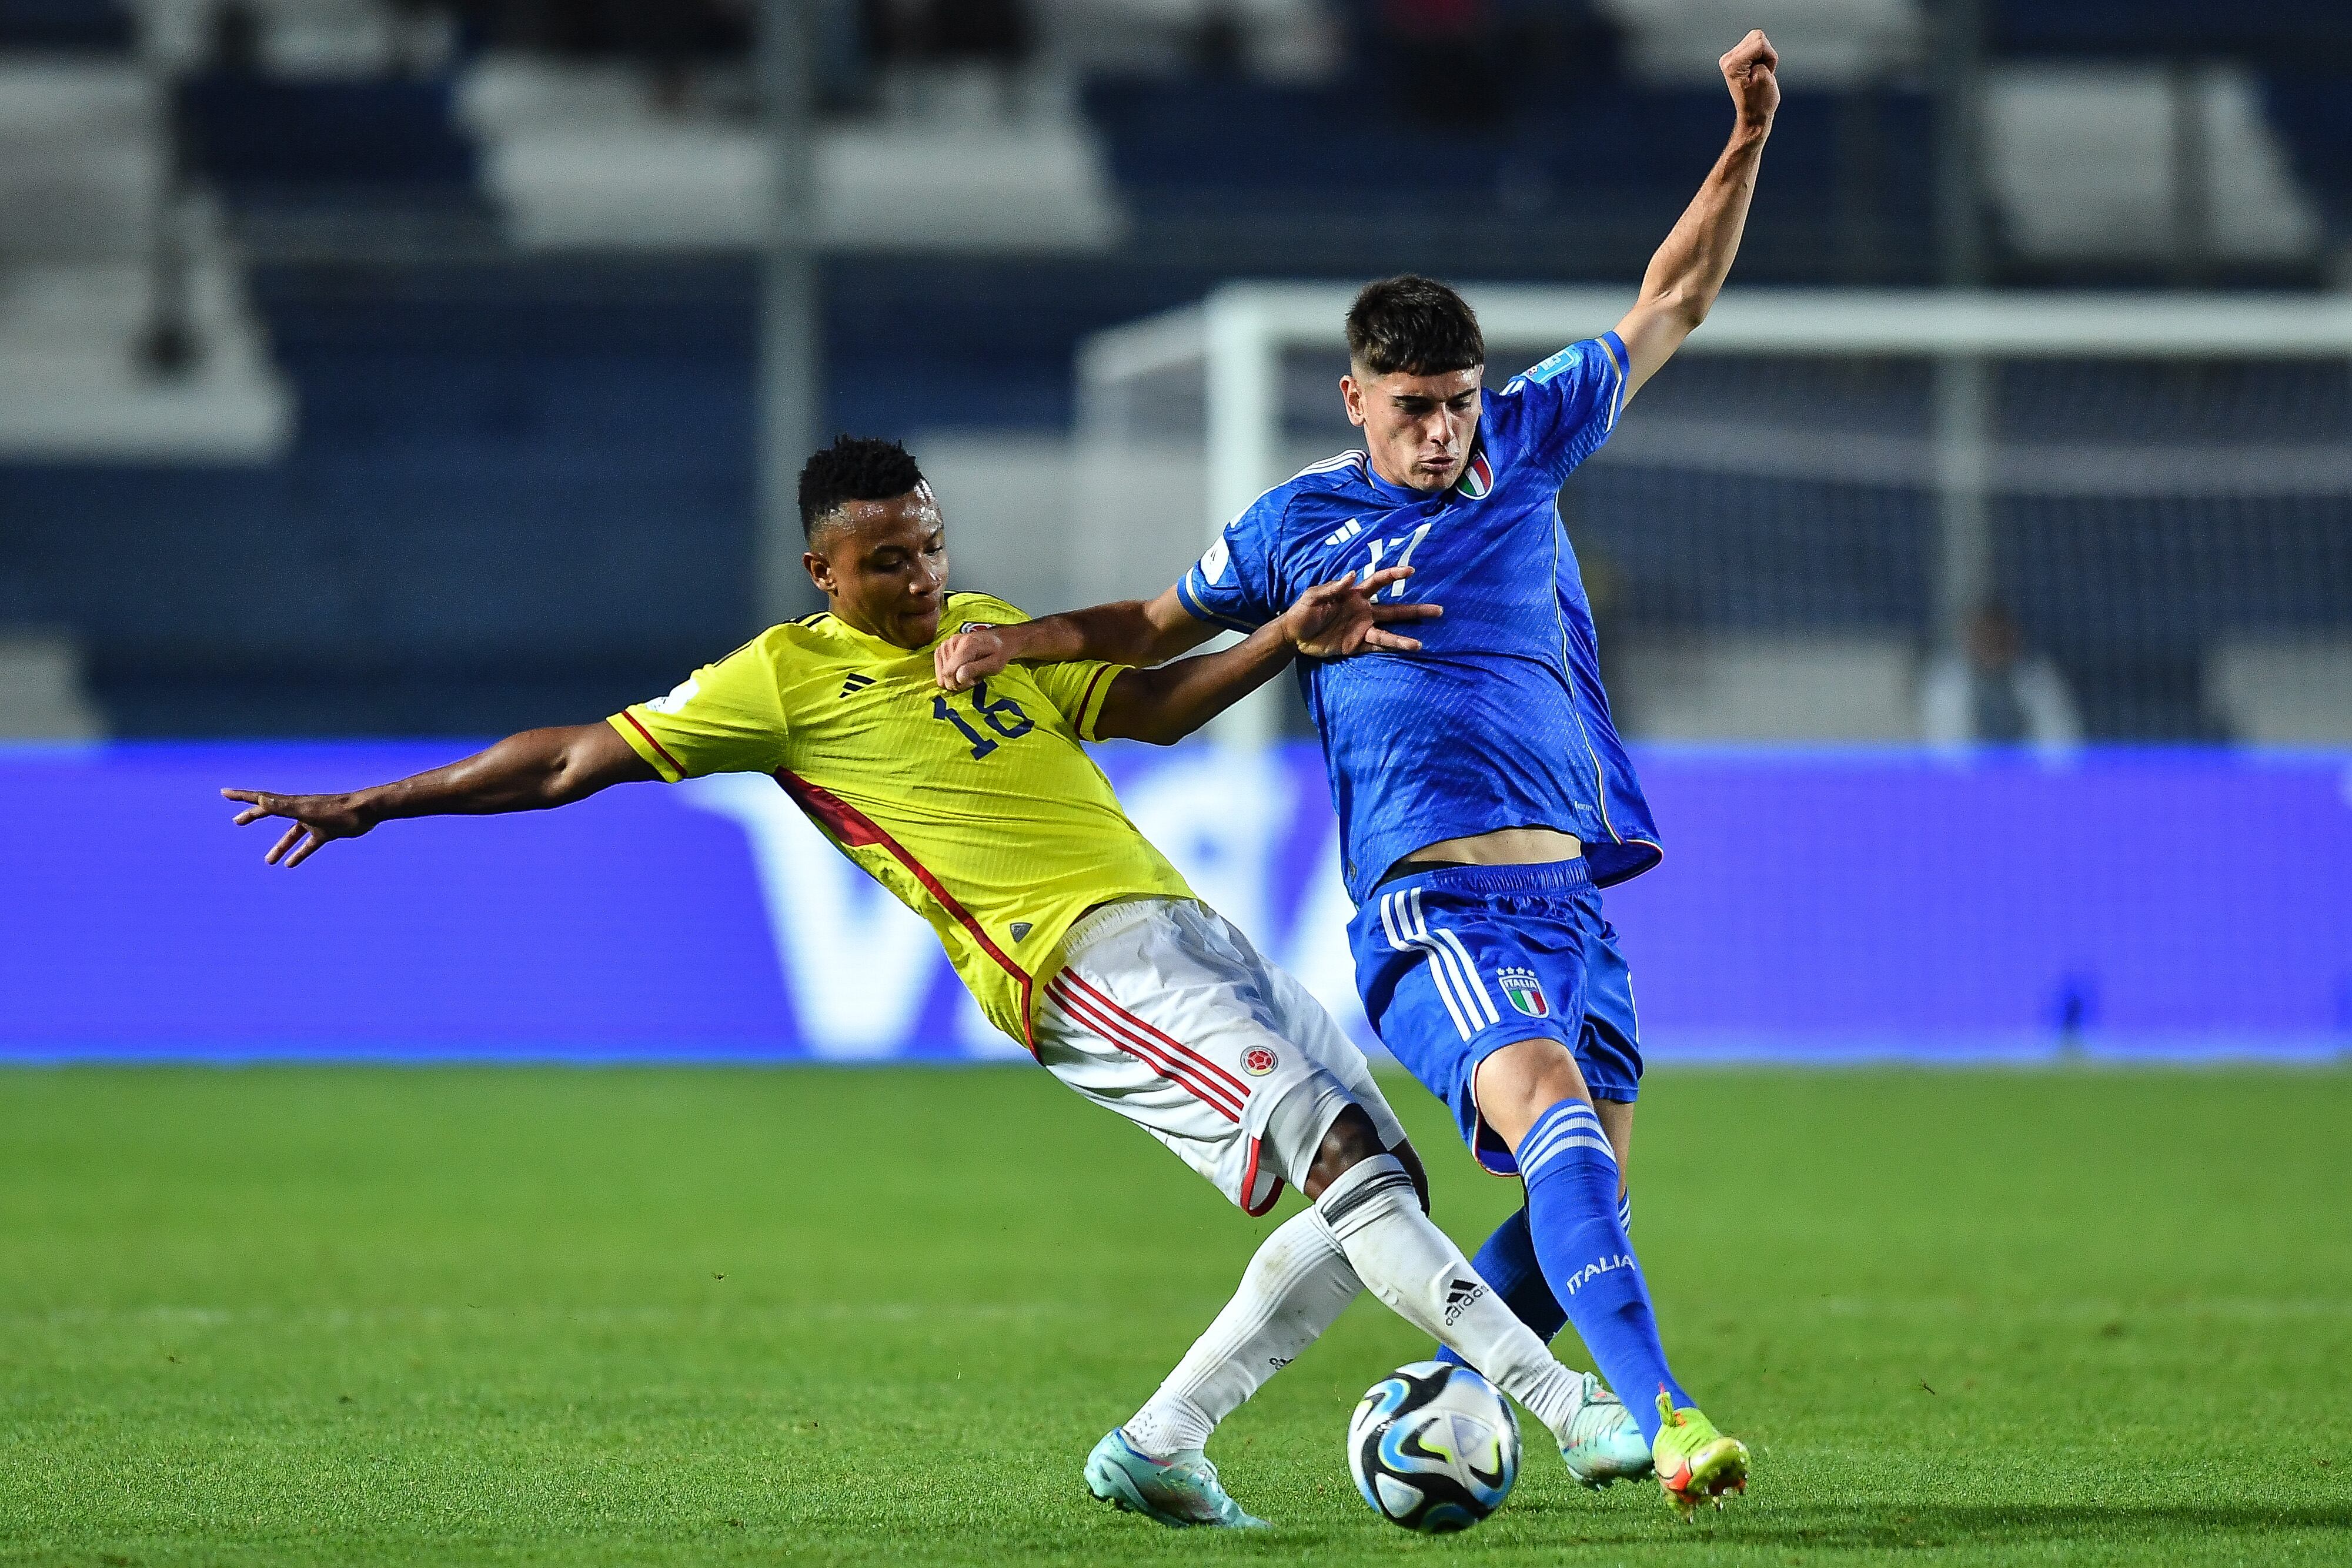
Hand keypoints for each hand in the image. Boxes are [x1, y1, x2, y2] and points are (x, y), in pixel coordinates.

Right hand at [221, 788, 374, 866]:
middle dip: (254, 816)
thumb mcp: (306, 810)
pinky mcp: (326, 832)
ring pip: (291, 835)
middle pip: (272, 812)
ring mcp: (313, 821)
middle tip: (237, 822)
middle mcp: (300, 810)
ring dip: (279, 847)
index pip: (262, 799)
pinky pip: (309, 845)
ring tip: (268, 861)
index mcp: (292, 803)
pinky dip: (300, 854)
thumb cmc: (337, 810)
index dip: (242, 796)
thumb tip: (260, 798)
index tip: (224, 793)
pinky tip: (292, 865)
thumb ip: (283, 806)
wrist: (366, 812)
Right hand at [935, 627, 1009, 691]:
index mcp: (967, 644)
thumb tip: (958, 678)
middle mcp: (952, 642)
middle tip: (974, 676)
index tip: (973, 681)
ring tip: (970, 671)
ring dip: (956, 678)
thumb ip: (975, 670)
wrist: (994, 642)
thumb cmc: (997, 654)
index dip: (959, 684)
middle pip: (945, 675)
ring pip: (942, 675)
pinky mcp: (940, 649)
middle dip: (960, 682)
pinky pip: (940, 672)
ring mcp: (944, 645)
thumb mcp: (994, 665)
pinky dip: (951, 674)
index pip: (950, 672)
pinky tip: (962, 669)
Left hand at [1283, 566, 1440, 658]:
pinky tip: (1404, 651)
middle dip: (1415, 610)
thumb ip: (1332, 588)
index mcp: (1355, 595)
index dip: (1393, 576)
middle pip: (1394, 609)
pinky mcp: (1355, 645)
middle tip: (1438, 610)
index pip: (1378, 582)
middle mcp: (1364, 611)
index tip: (1411, 571)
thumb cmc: (1303, 611)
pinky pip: (1375, 646)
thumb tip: (1351, 575)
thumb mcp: (1313, 596)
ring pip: (1388, 632)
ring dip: (1404, 638)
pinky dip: (1389, 648)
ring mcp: (1362, 629)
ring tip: (1420, 643)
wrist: (1293, 635)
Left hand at [1721, 29, 1778, 129]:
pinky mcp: (1736, 59)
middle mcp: (1727, 59)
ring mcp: (1730, 58)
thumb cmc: (1761, 102)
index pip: (1760, 43)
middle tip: (1762, 73)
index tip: (1764, 74)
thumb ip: (1762, 53)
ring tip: (1760, 73)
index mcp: (1732, 63)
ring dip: (1764, 56)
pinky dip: (1762, 57)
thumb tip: (1758, 42)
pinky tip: (1757, 71)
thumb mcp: (1765, 78)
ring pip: (1758, 39)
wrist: (1754, 116)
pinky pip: (1756, 46)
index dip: (1769, 57)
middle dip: (1766, 54)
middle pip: (1758, 36)